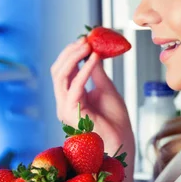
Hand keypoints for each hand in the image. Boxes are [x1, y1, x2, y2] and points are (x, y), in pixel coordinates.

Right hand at [51, 37, 134, 167]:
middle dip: (70, 52)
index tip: (86, 40)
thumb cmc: (115, 121)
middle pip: (58, 70)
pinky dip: (84, 69)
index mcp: (70, 97)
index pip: (63, 70)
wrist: (122, 141)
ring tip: (89, 45)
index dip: (72, 53)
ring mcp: (65, 108)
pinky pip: (75, 86)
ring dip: (74, 57)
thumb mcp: (106, 89)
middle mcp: (64, 102)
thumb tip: (94, 52)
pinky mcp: (72, 112)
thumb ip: (97, 72)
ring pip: (60, 75)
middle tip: (86, 40)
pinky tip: (95, 58)